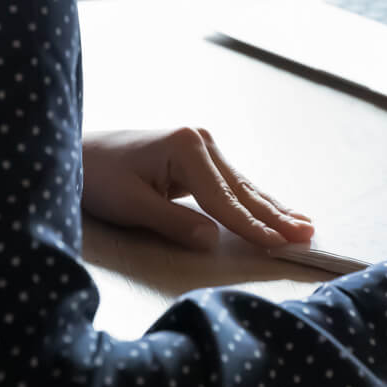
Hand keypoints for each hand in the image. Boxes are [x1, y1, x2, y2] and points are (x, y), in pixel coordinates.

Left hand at [81, 127, 314, 250]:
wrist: (78, 153)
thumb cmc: (99, 178)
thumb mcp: (132, 205)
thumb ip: (175, 223)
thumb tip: (214, 240)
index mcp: (188, 147)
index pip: (225, 199)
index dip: (252, 227)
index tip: (280, 246)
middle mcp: (201, 140)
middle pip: (243, 189)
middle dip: (276, 215)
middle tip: (308, 235)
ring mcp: (202, 145)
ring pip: (243, 185)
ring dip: (273, 208)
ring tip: (305, 225)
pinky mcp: (198, 156)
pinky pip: (232, 184)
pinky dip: (254, 200)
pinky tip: (276, 211)